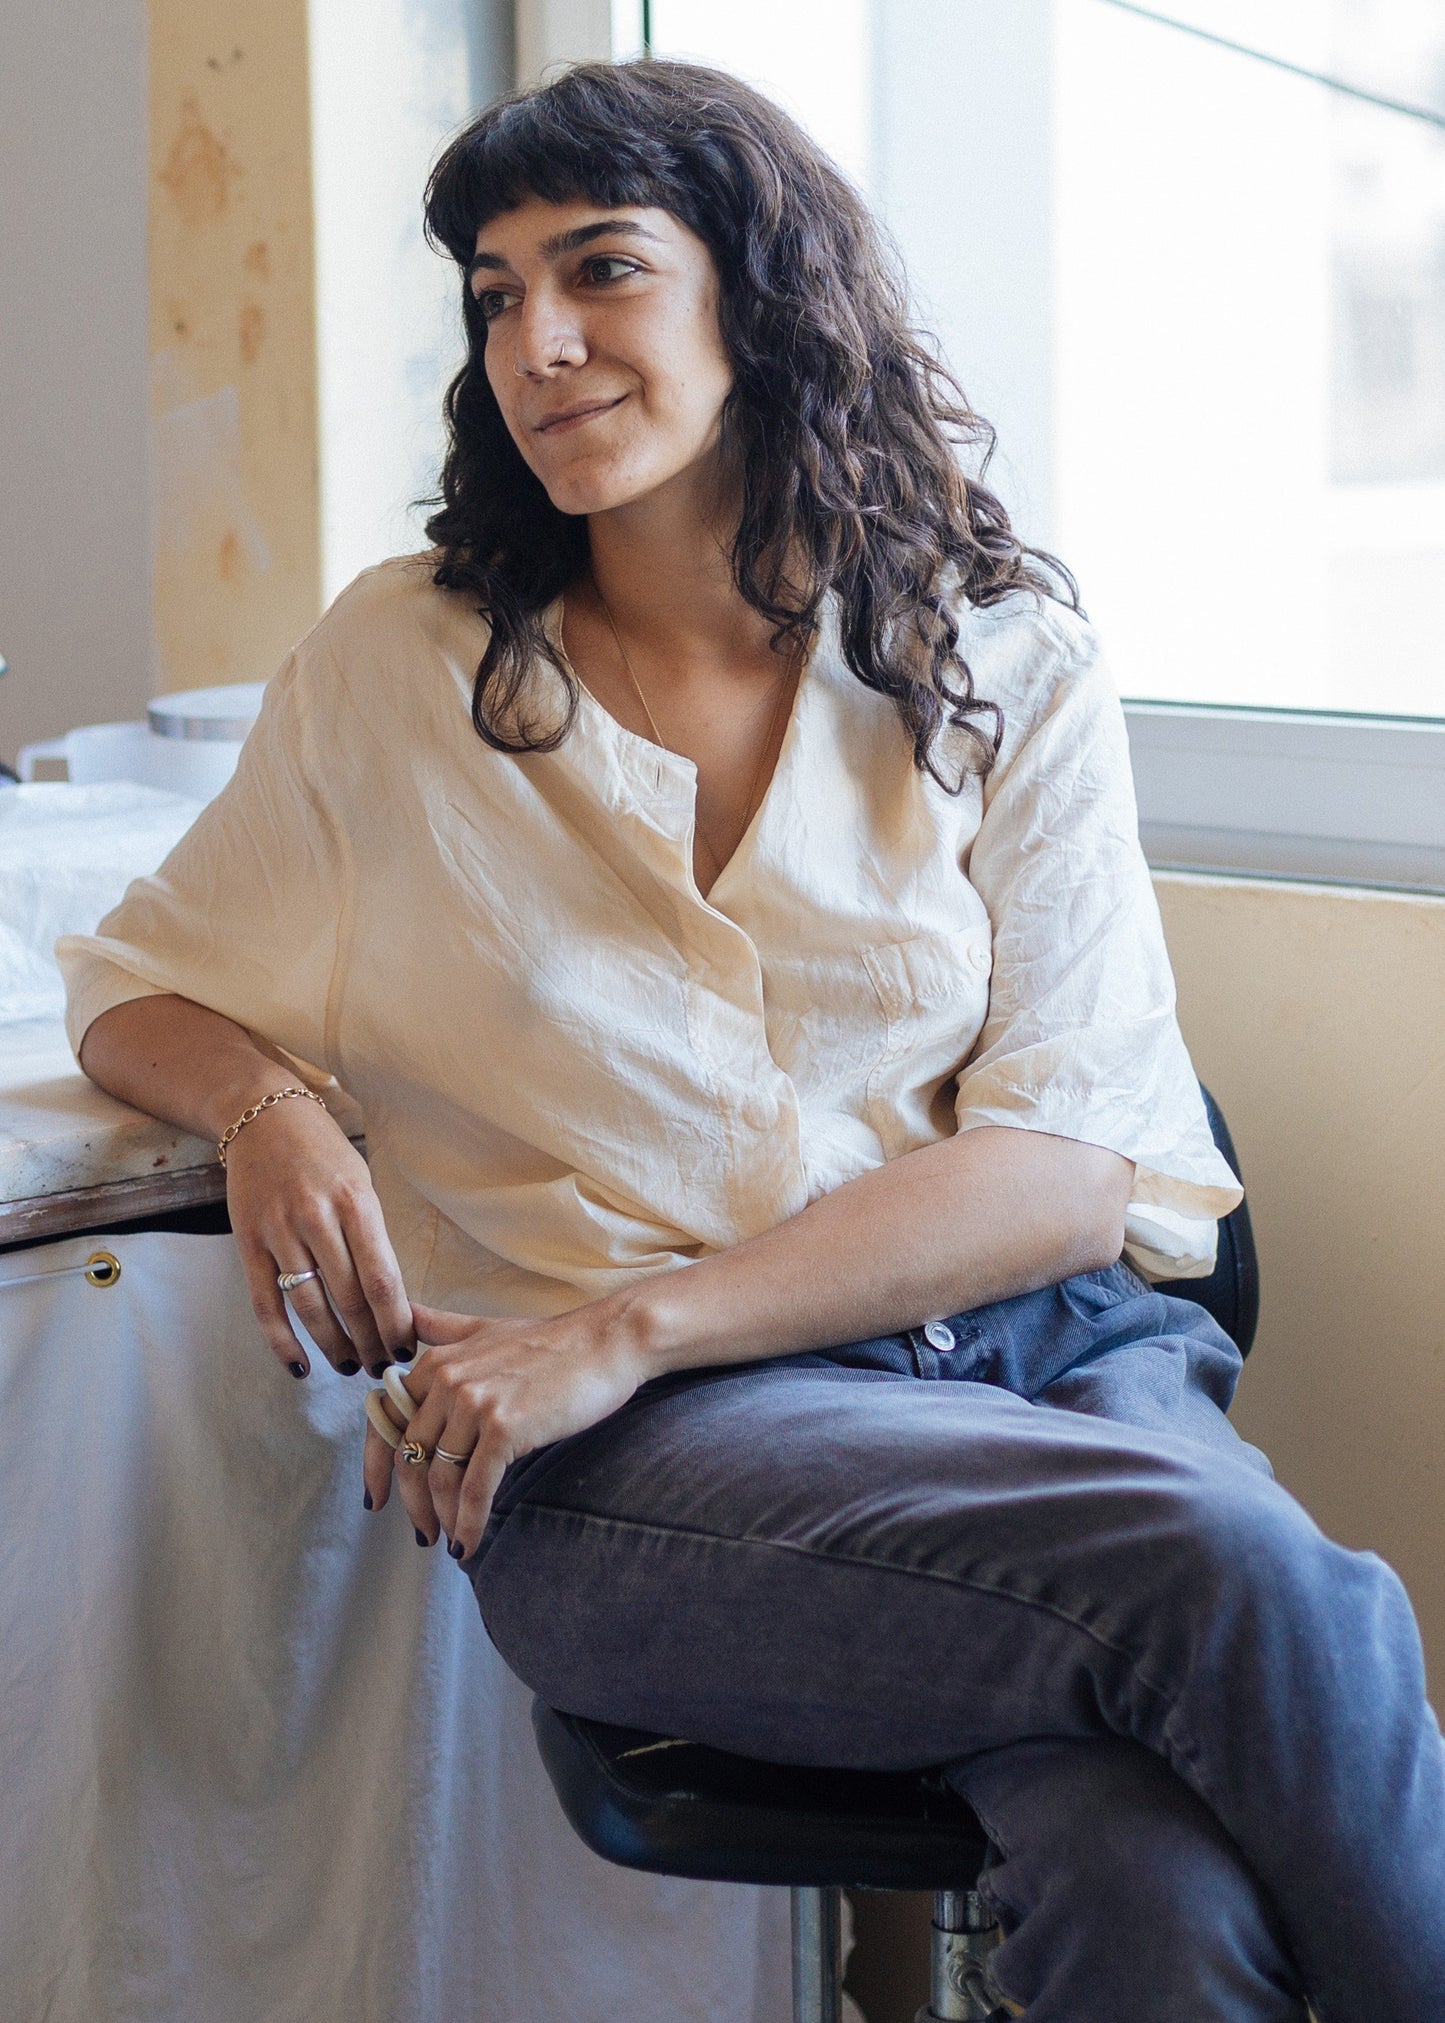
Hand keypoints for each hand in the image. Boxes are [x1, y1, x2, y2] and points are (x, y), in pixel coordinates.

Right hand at [223, 1096, 413, 1379]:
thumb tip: (389, 1298)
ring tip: (349, 1366)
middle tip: (381, 1367)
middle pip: (349, 1299)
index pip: (382, 1279)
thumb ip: (371, 1236)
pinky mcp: (247, 1243)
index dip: (395, 1322)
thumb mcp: (360, 1183)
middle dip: (369, 1341)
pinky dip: (282, 1341)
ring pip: (309, 1307)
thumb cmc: (323, 1153)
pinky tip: (300, 1366)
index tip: (406, 1349)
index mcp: (355, 1203)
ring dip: (333, 1345)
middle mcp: (316, 1219)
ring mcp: (278, 1232)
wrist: (264, 1117)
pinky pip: (265, 1304)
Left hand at [364, 1299, 646, 1557]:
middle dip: (411, 1502)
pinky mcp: (504, 1427)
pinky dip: (468, 1522)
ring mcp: (475, 1403)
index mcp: (436, 1361)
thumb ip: (439, 1329)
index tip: (376, 1498)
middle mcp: (447, 1380)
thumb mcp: (484, 1328)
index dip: (374, 1466)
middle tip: (423, 1531)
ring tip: (451, 1540)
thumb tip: (405, 1323)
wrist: (606, 1341)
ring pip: (438, 1477)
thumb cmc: (551, 1341)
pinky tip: (470, 1543)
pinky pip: (475, 1487)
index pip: (384, 1421)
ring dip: (441, 1518)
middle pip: (408, 1456)